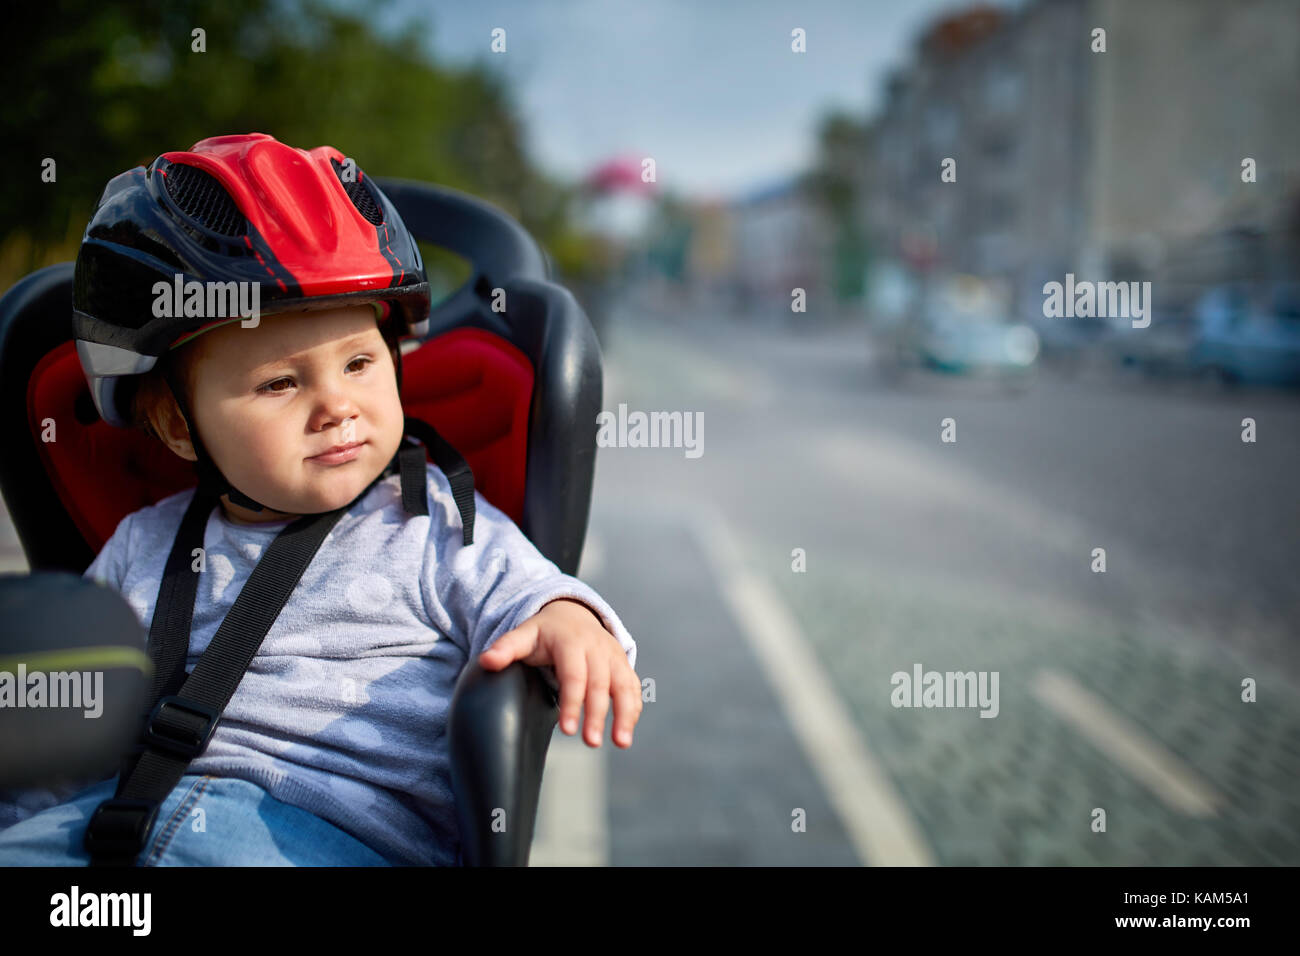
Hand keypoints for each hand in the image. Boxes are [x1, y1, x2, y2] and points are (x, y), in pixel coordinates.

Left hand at [477, 598, 641, 748]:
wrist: (572, 613)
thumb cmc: (545, 632)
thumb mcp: (524, 635)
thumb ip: (506, 648)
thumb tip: (486, 661)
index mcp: (571, 642)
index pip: (574, 675)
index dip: (572, 702)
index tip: (566, 730)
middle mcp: (597, 648)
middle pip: (599, 684)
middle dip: (597, 715)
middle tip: (591, 743)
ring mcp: (613, 656)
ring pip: (623, 685)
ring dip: (624, 714)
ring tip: (621, 742)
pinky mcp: (623, 665)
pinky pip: (632, 688)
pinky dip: (633, 709)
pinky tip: (626, 732)